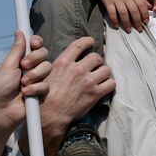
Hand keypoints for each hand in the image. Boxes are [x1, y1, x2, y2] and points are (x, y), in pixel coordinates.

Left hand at [0, 32, 51, 141]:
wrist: (2, 112)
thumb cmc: (0, 89)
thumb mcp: (7, 67)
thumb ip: (16, 50)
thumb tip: (19, 31)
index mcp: (20, 60)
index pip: (34, 45)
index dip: (36, 42)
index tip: (34, 43)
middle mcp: (30, 68)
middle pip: (44, 53)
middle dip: (35, 59)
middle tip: (23, 67)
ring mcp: (37, 79)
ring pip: (47, 67)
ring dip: (34, 75)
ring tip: (22, 85)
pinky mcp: (43, 91)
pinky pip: (47, 84)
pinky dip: (36, 88)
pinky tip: (26, 94)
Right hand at [38, 37, 115, 155]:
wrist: (50, 114)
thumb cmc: (43, 96)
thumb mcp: (47, 75)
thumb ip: (59, 65)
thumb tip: (67, 60)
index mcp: (63, 62)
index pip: (79, 45)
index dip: (87, 42)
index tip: (91, 42)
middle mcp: (77, 69)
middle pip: (96, 57)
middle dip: (97, 61)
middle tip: (94, 66)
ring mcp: (88, 81)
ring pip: (106, 69)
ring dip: (104, 72)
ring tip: (100, 76)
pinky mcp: (96, 93)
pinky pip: (111, 83)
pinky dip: (109, 83)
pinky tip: (104, 85)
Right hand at [92, 0, 151, 32]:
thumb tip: (150, 7)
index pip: (141, 5)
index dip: (145, 14)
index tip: (146, 22)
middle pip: (133, 10)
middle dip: (137, 21)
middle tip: (139, 29)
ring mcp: (116, 0)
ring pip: (123, 13)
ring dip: (126, 23)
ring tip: (129, 30)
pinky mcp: (108, 2)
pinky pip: (112, 12)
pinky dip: (114, 20)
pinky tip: (116, 26)